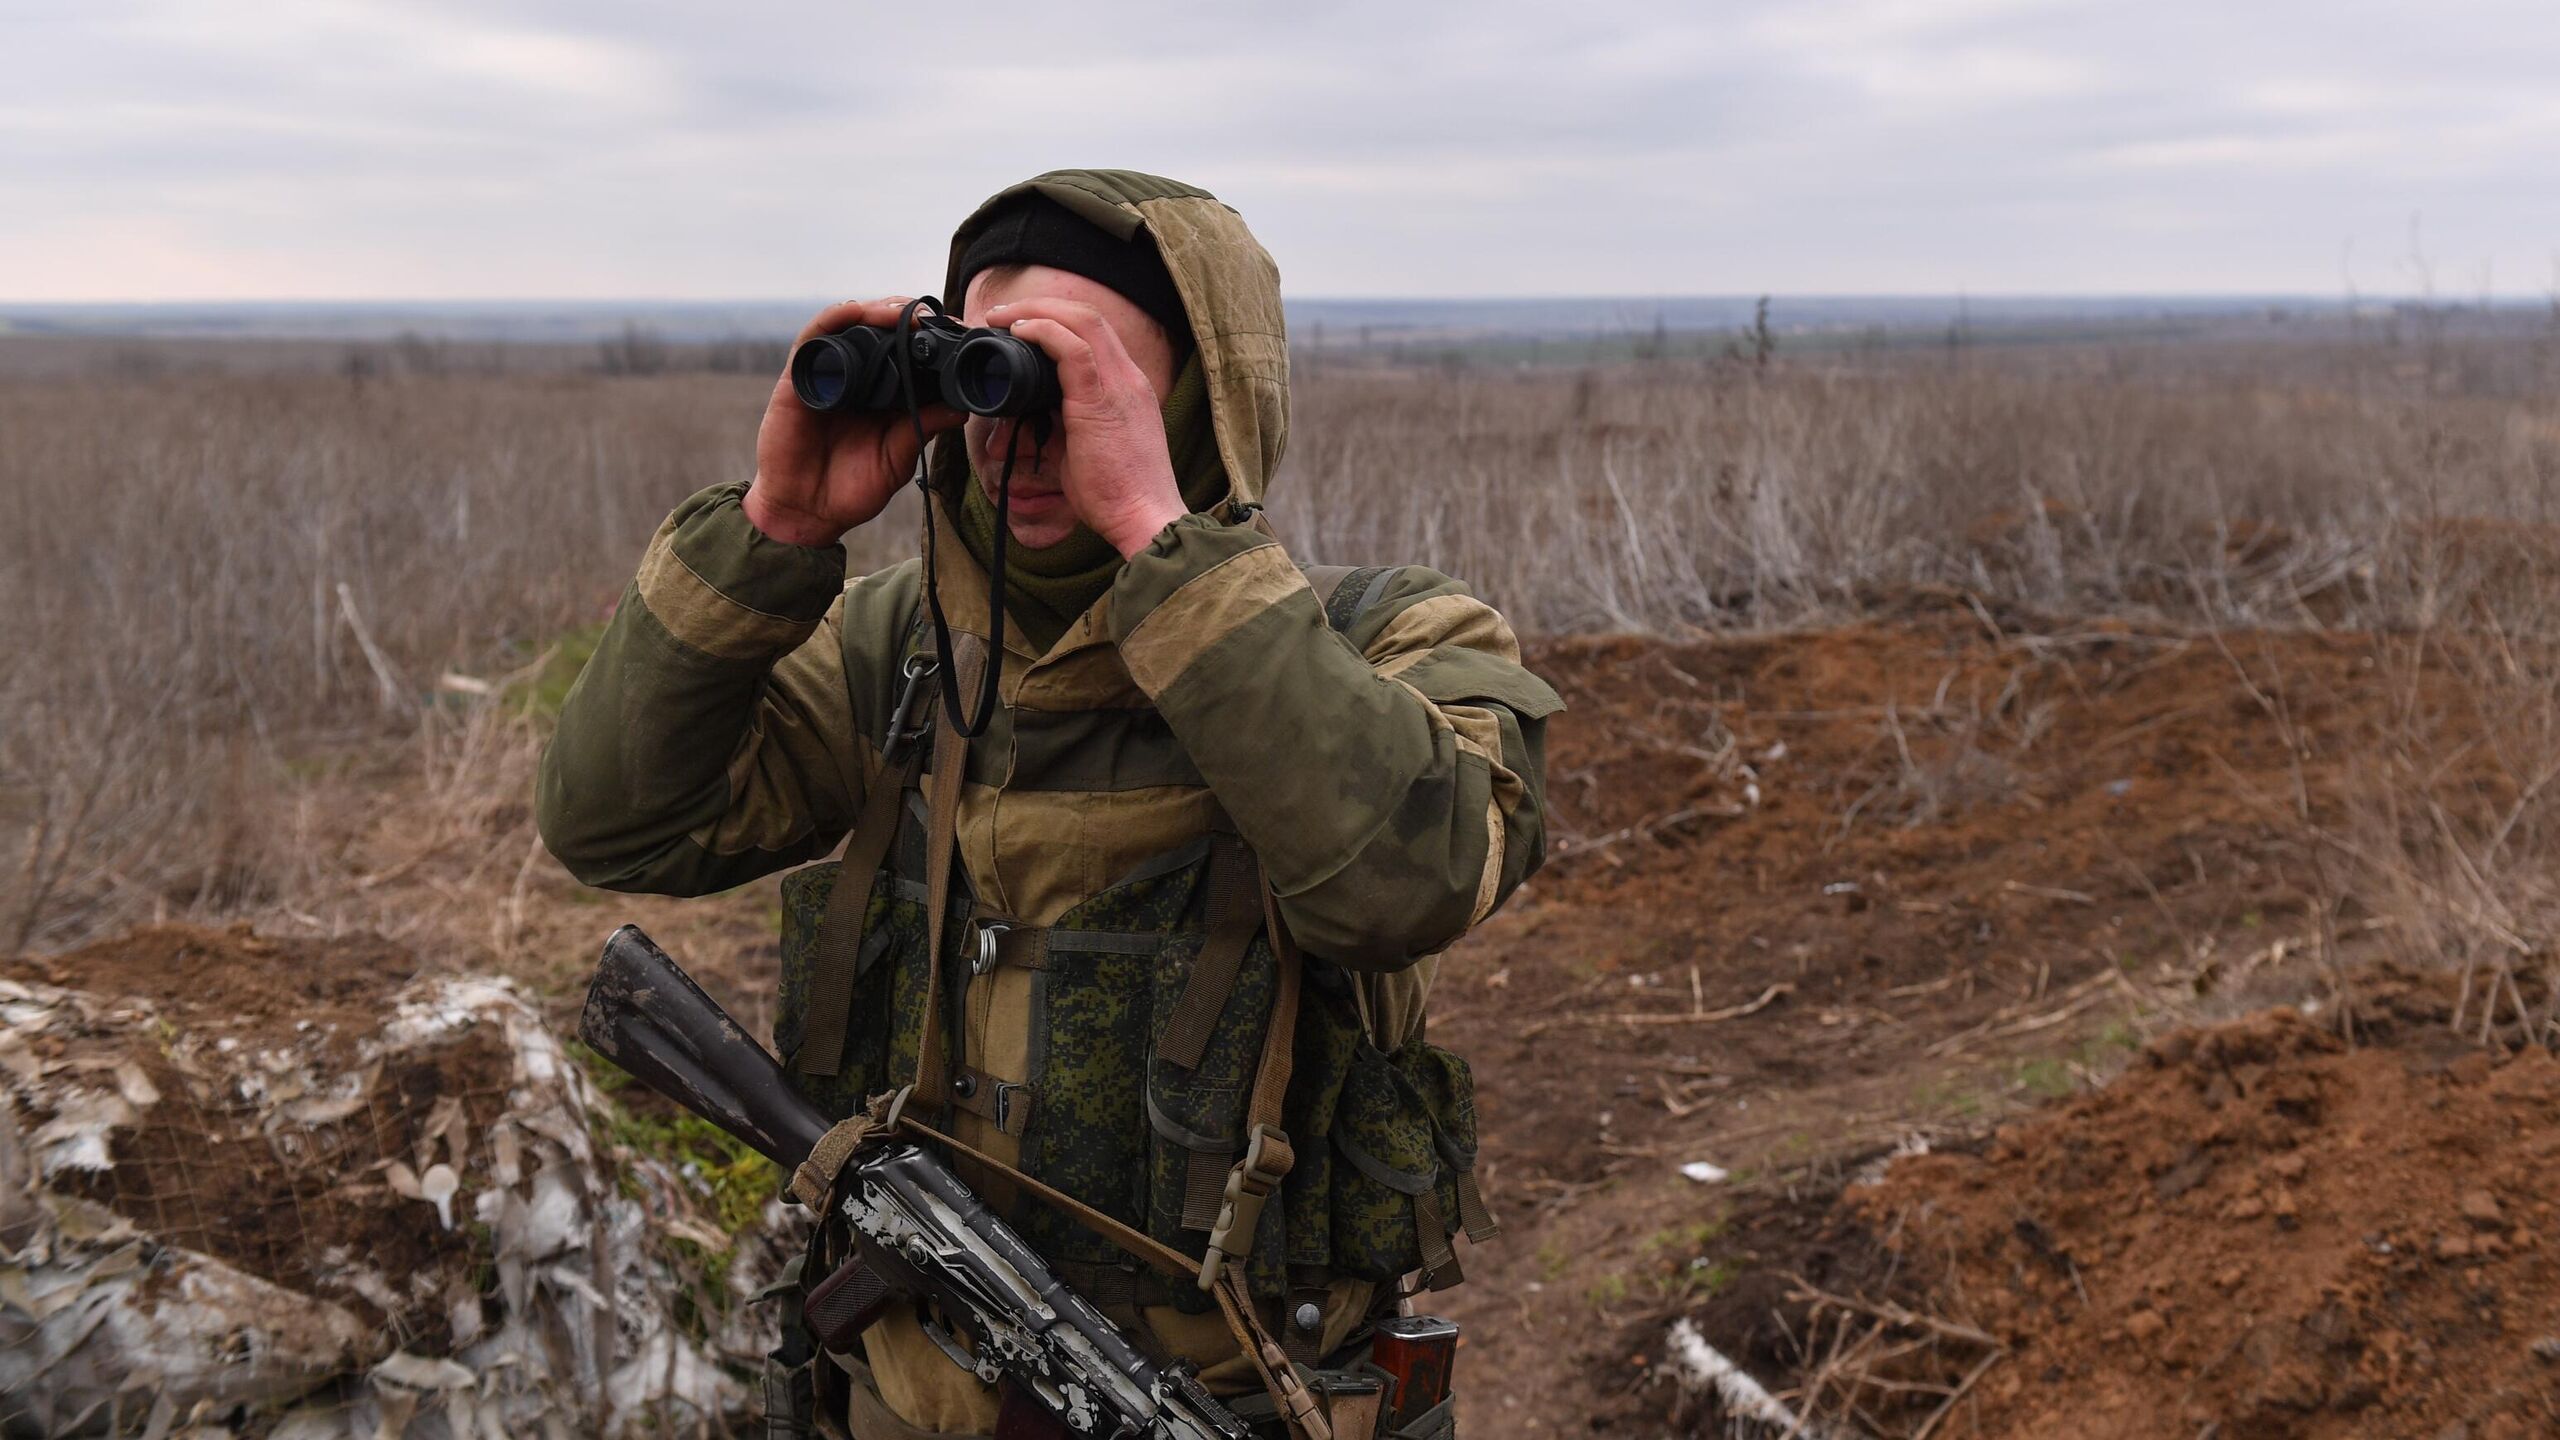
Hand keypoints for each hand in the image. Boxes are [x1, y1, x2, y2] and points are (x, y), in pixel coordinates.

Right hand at [744, 299, 965, 546]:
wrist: (805, 513)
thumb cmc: (851, 490)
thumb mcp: (898, 458)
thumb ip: (923, 429)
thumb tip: (962, 407)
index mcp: (883, 395)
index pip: (907, 352)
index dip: (929, 336)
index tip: (957, 330)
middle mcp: (857, 379)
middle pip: (880, 330)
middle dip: (907, 315)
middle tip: (934, 317)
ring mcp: (828, 375)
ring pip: (851, 325)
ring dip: (876, 310)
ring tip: (902, 313)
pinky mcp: (798, 379)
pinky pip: (813, 338)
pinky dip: (834, 318)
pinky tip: (856, 311)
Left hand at [983, 298, 1189, 557]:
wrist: (1145, 519)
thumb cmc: (1118, 495)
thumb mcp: (1087, 449)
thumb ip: (1063, 425)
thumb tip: (1029, 416)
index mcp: (1128, 387)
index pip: (1096, 334)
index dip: (1056, 320)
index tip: (1021, 326)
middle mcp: (1128, 378)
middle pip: (1089, 315)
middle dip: (1042, 306)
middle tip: (1002, 314)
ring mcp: (1119, 385)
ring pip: (1082, 320)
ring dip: (1036, 312)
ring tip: (1002, 318)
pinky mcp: (1101, 399)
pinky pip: (1072, 348)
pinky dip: (1043, 332)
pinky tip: (1019, 333)